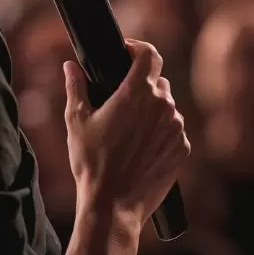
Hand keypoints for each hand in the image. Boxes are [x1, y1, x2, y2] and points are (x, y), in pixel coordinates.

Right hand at [63, 39, 190, 225]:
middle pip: (157, 81)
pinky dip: (160, 133)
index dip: (137, 48)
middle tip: (121, 102)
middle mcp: (163, 105)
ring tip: (129, 131)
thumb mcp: (77, 121)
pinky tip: (141, 149)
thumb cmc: (91, 163)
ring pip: (167, 107)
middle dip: (141, 85)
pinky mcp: (183, 148)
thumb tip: (70, 66)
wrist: (113, 206)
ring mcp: (176, 127)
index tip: (126, 54)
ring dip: (152, 111)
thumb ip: (76, 87)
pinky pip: (173, 130)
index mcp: (137, 92)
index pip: (149, 53)